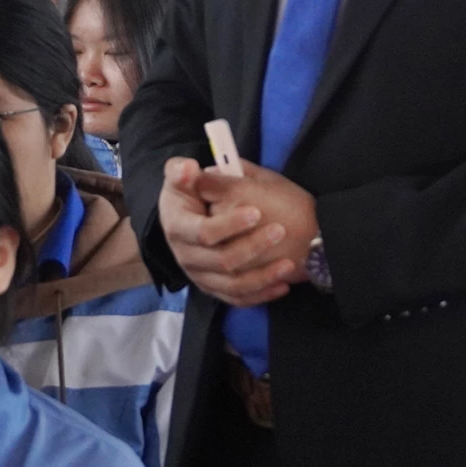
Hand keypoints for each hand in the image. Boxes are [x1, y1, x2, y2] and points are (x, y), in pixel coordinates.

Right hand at [158, 157, 319, 306]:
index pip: (204, 232)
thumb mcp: (187, 175)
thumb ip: (184, 172)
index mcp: (178, 226)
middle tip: (280, 231)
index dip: (230, 225)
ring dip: (263, 276)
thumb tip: (189, 168)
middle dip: (253, 247)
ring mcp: (199, 274)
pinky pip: (237, 298)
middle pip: (221, 260)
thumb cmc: (197, 190)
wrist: (200, 212)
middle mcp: (185, 254)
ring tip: (288, 265)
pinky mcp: (213, 287)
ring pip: (232, 284)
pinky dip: (261, 294)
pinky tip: (282, 286)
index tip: (256, 212)